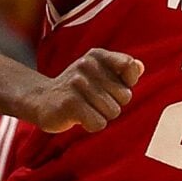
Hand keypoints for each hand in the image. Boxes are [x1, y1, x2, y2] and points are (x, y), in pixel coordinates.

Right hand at [22, 48, 140, 132]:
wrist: (42, 100)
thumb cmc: (78, 89)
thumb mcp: (100, 74)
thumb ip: (123, 70)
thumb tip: (139, 66)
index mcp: (97, 55)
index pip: (130, 65)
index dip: (126, 83)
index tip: (111, 87)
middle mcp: (87, 64)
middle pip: (125, 96)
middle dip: (113, 104)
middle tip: (93, 101)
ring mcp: (77, 83)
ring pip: (113, 112)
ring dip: (102, 116)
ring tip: (85, 108)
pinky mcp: (70, 103)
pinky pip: (99, 123)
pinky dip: (92, 125)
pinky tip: (78, 117)